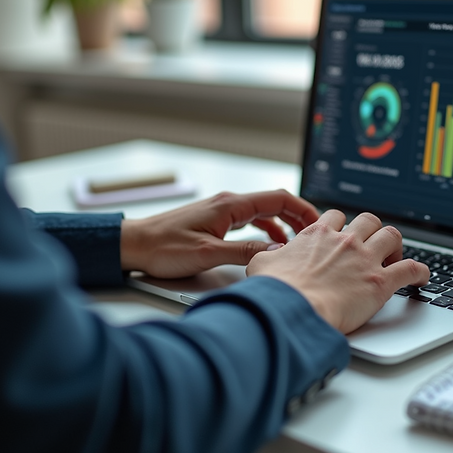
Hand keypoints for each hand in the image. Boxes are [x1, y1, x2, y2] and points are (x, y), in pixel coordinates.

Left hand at [120, 189, 320, 278]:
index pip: (278, 198)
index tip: (320, 223)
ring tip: (297, 242)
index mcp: (230, 205)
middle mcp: (228, 203)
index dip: (303, 209)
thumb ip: (244, 254)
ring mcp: (221, 211)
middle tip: (316, 234)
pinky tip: (268, 246)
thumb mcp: (207, 254)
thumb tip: (275, 254)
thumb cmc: (162, 247)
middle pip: (274, 202)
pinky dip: (265, 230)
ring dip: (282, 224)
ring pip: (262, 212)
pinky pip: (249, 220)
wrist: (133, 245)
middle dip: (298, 216)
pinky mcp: (214, 221)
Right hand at [246, 210, 429, 333]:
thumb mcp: (261, 265)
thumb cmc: (276, 291)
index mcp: (318, 234)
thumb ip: (269, 256)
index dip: (342, 225)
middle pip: (369, 220)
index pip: (336, 216)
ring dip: (395, 245)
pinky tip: (422, 277)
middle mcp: (345, 241)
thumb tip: (270, 257)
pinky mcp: (381, 282)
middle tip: (371, 246)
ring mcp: (366, 259)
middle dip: (372, 230)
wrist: (293, 310)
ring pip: (393, 235)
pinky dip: (420, 271)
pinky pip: (411, 268)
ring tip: (394, 258)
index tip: (343, 235)